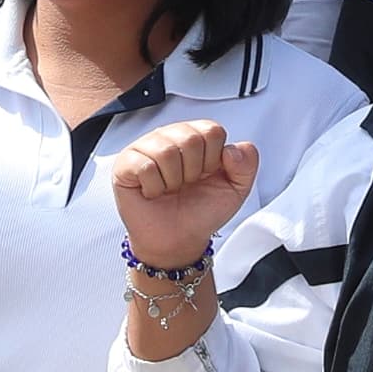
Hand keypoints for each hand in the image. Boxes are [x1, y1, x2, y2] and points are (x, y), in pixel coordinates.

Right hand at [108, 117, 258, 275]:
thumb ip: (247, 164)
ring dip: (173, 181)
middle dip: (193, 172)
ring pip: (167, 151)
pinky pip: (144, 166)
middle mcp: (170, 136)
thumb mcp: (236, 190)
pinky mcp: (125, 164)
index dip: (213, 160)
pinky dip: (153, 187)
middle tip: (186, 185)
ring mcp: (145, 147)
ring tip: (169, 188)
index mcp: (196, 137)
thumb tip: (232, 148)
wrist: (178, 240)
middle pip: (190, 139)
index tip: (206, 175)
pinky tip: (153, 192)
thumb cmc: (201, 212)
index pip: (211, 130)